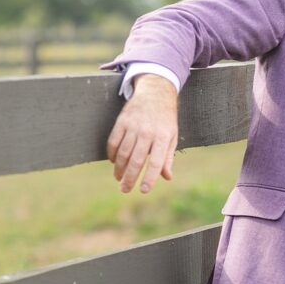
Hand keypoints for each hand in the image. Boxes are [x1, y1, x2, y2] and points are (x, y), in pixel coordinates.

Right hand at [107, 74, 178, 193]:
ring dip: (119, 169)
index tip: (143, 190)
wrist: (155, 93)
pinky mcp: (122, 121)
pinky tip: (114, 162)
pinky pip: (113, 142)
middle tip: (125, 190)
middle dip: (129, 178)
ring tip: (119, 178)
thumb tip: (167, 177)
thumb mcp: (173, 136)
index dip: (150, 178)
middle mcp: (148, 133)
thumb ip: (168, 157)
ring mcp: (133, 126)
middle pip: (136, 161)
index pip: (156, 162)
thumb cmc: (165, 119)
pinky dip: (112, 154)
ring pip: (123, 153)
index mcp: (164, 137)